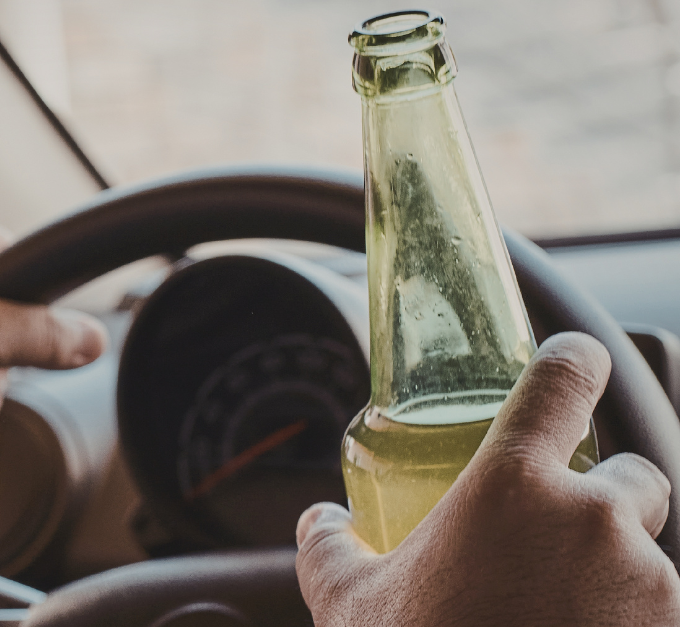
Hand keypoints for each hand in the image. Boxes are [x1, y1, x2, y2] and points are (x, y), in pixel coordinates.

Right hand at [296, 332, 679, 625]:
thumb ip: (328, 547)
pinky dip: (629, 622)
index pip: (564, 378)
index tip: (567, 366)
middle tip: (552, 546)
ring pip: (649, 557)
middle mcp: (595, 522)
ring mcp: (648, 586)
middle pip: (632, 478)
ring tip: (557, 618)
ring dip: (614, 576)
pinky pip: (659, 613)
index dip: (569, 363)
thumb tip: (318, 522)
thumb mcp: (351, 604)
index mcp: (514, 487)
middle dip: (601, 503)